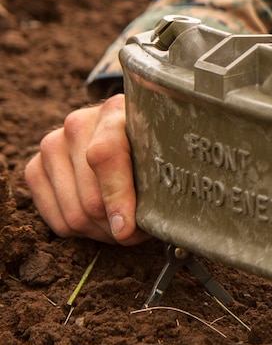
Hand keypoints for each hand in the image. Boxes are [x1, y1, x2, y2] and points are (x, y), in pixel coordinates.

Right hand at [23, 93, 148, 244]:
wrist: (122, 131)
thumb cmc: (151, 146)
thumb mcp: (163, 152)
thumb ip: (159, 177)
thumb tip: (144, 224)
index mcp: (115, 112)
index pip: (105, 156)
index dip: (117, 197)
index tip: (127, 229)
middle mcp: (77, 124)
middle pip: (90, 198)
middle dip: (118, 227)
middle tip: (138, 232)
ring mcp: (52, 145)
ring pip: (73, 214)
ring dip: (102, 232)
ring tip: (124, 227)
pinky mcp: (35, 168)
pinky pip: (56, 220)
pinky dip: (82, 232)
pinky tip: (101, 223)